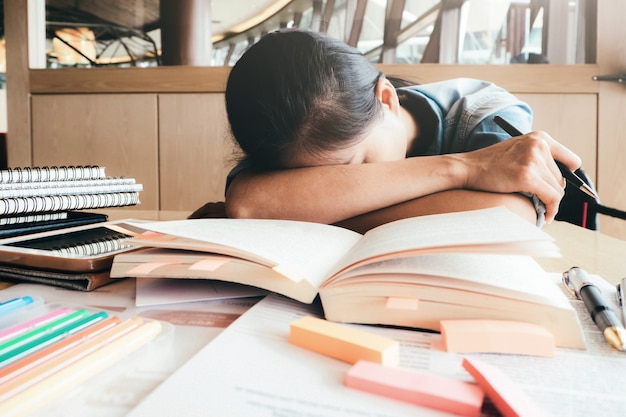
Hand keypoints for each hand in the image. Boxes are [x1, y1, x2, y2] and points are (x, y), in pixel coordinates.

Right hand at [460, 131, 581, 221]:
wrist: (467, 168)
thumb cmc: (489, 164)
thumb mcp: (518, 150)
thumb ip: (537, 158)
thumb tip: (561, 181)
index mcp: (539, 137)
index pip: (570, 160)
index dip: (568, 177)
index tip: (561, 188)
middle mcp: (539, 145)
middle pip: (562, 178)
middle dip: (552, 192)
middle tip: (541, 201)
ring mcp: (532, 160)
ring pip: (557, 190)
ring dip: (549, 202)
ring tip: (540, 208)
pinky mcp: (527, 176)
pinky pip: (551, 198)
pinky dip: (551, 209)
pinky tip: (546, 215)